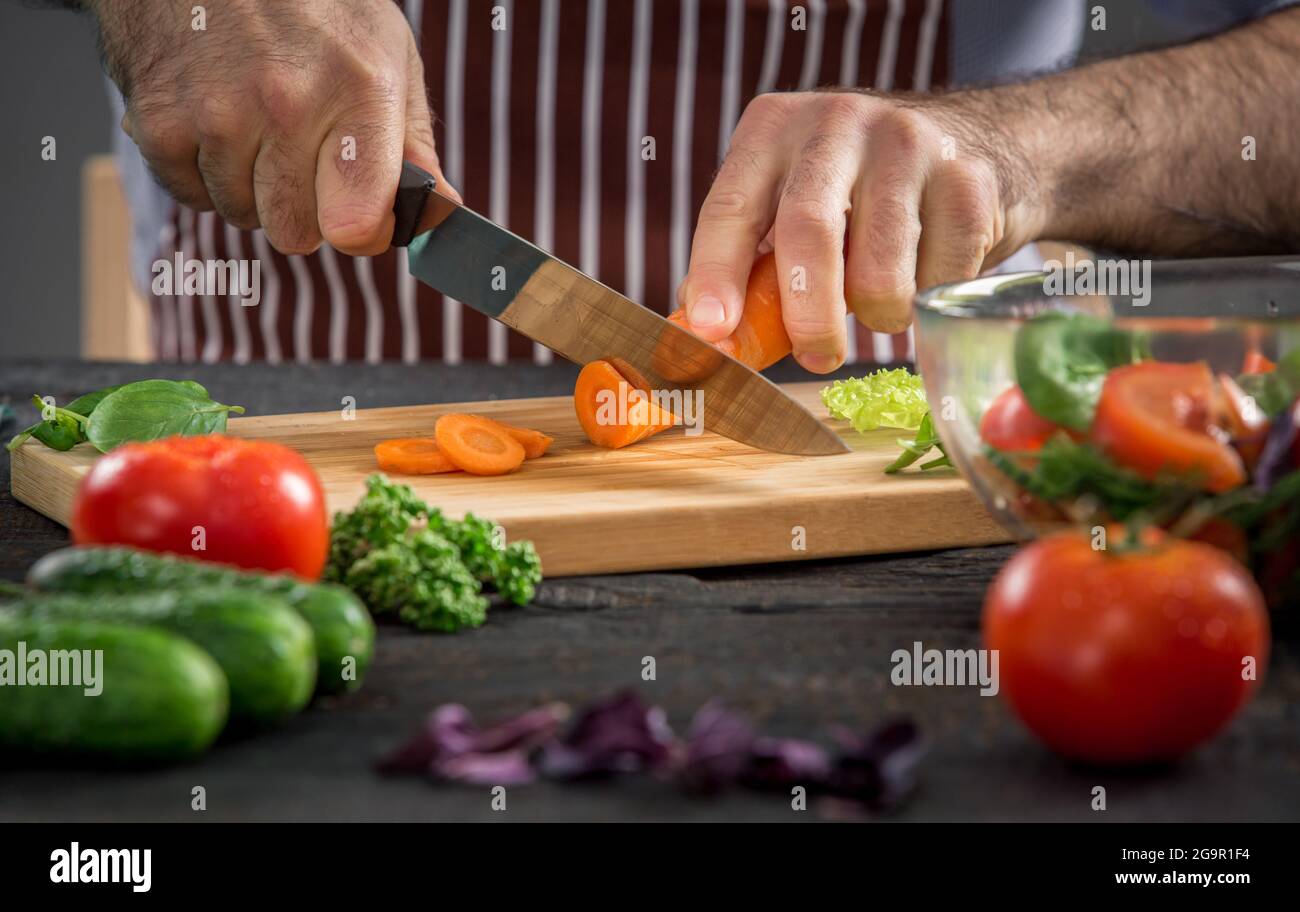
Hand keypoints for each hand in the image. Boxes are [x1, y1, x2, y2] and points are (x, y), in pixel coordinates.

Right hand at [90, 0, 458, 254]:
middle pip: (294, 233)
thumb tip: (440, 210)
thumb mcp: (385, 54)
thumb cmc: (312, 7)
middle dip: (302, 208)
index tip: (359, 214)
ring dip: (250, 186)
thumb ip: (414, 143)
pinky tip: (215, 118)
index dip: (360, 232)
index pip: (355, 221)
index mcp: (356, 92)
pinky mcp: (159, 122)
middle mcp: (285, 105)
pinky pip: (191, 195)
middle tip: (301, 152)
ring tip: (254, 121)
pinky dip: (203, 171)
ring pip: (242, 215)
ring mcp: (216, 115)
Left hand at [678, 91, 1043, 371]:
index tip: (710, 330)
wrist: (978, 139)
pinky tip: (927, 277)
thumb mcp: (792, 204)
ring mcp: (907, 144)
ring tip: (882, 304)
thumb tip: (707, 336)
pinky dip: (927, 304)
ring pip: (879, 274)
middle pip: (809, 233)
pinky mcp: (968, 180)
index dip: (715, 274)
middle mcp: (836, 122)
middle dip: (806, 316)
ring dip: (878, 316)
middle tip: (815, 357)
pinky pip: (937, 281)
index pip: (729, 208)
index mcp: (772, 129)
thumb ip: (750, 264)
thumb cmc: (860, 192)